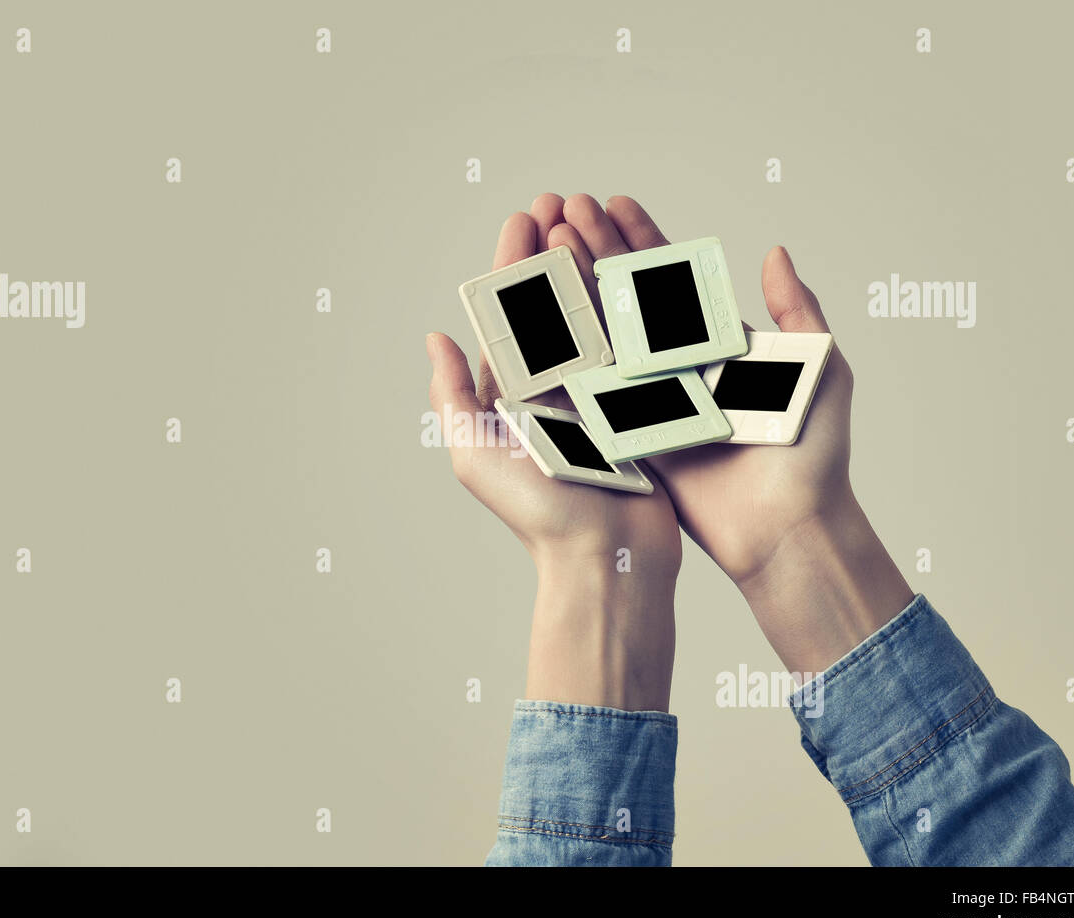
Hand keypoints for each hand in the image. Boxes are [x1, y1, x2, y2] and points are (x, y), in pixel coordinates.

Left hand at [426, 204, 681, 709]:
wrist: (607, 561)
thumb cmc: (537, 516)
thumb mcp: (473, 452)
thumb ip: (452, 393)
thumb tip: (433, 336)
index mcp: (511, 395)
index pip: (508, 312)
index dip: (513, 261)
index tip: (524, 216)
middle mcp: (553, 389)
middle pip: (552, 302)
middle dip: (553, 249)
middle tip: (561, 200)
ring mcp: (599, 394)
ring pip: (593, 313)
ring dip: (591, 262)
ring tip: (595, 216)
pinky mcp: (640, 405)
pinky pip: (634, 343)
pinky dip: (632, 301)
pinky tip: (636, 263)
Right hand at [553, 193, 912, 673]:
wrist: (790, 529)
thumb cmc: (816, 454)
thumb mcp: (822, 369)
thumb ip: (798, 312)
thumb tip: (774, 253)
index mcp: (719, 345)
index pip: (673, 279)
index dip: (642, 238)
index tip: (613, 202)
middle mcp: (680, 368)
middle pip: (628, 297)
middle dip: (597, 251)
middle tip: (565, 210)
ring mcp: (651, 400)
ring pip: (606, 335)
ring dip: (577, 289)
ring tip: (550, 246)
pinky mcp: (632, 435)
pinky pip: (596, 390)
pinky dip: (571, 352)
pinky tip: (544, 314)